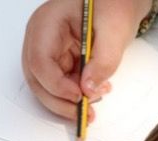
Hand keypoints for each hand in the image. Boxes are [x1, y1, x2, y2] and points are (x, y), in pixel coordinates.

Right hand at [21, 0, 151, 119]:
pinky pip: (61, 85)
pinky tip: (95, 92)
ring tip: (96, 100)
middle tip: (85, 113)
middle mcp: (41, 39)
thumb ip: (104, 60)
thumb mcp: (115, 28)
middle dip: (61, 101)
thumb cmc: (113, 3)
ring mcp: (48, 51)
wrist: (119, 1)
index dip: (56, 85)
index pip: (40, 61)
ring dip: (69, 101)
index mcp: (46, 23)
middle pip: (38, 80)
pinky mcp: (59, 62)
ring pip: (48, 88)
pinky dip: (76, 95)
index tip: (79, 96)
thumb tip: (88, 89)